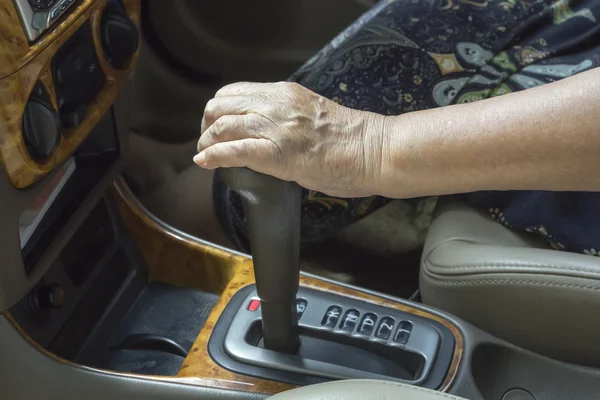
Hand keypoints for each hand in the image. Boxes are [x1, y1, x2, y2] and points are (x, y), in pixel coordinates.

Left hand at [194, 82, 385, 196]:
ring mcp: (275, 127)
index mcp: (284, 93)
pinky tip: (205, 162)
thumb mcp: (312, 114)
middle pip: (221, 106)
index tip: (217, 125)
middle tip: (208, 142)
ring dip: (206, 142)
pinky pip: (232, 150)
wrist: (373, 150)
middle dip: (207, 125)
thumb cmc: (351, 138)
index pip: (235, 92)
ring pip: (221, 126)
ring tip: (204, 154)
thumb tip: (269, 133)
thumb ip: (287, 117)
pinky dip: (212, 156)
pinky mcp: (277, 153)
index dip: (219, 109)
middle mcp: (275, 104)